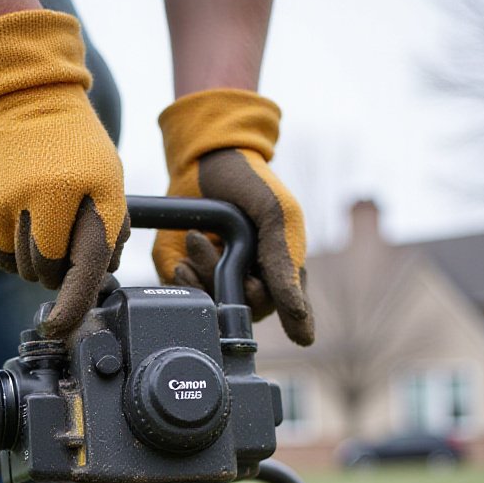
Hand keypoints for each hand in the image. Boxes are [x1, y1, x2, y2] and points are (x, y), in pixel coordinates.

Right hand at [0, 9, 127, 334]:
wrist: (29, 99)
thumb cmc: (78, 149)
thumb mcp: (110, 181)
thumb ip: (110, 231)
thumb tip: (100, 280)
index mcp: (96, 193)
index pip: (87, 263)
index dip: (73, 302)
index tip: (60, 327)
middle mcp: (54, 199)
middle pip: (50, 272)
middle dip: (60, 268)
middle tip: (66, 234)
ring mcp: (18, 202)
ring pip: (24, 268)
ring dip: (36, 261)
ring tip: (45, 219)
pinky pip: (1, 257)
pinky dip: (13, 254)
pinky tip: (23, 225)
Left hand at [153, 89, 312, 345]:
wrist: (204, 160)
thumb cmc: (253, 184)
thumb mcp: (278, 217)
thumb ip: (287, 267)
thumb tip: (300, 322)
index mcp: (284, 274)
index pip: (286, 316)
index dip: (270, 310)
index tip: (251, 282)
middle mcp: (253, 284)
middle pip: (244, 314)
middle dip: (228, 285)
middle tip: (218, 248)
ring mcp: (220, 284)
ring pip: (213, 310)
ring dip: (202, 279)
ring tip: (196, 241)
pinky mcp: (189, 280)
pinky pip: (185, 301)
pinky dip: (182, 283)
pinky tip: (183, 261)